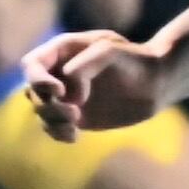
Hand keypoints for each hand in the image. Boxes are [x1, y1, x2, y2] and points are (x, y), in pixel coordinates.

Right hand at [20, 29, 162, 138]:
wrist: (156, 82)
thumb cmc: (134, 59)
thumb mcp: (108, 51)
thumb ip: (82, 68)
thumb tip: (68, 96)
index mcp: (63, 51)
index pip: (32, 65)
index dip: (38, 79)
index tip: (60, 91)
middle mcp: (59, 73)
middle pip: (33, 91)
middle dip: (48, 104)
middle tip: (74, 113)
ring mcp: (66, 96)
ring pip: (41, 111)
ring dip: (52, 121)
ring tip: (75, 124)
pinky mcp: (76, 117)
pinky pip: (54, 128)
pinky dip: (58, 134)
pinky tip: (74, 136)